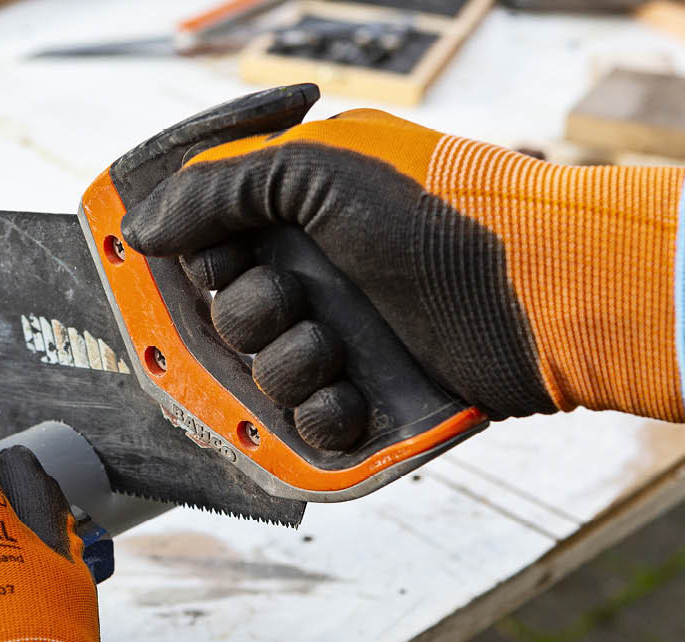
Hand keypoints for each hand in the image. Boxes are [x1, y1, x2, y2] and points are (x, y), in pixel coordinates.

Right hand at [122, 109, 684, 436]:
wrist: (545, 294)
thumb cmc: (440, 214)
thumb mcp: (321, 171)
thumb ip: (219, 188)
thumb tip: (139, 228)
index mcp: (298, 216)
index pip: (207, 249)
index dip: (201, 267)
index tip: (217, 265)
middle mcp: (316, 276)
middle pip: (226, 319)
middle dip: (249, 319)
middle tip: (290, 301)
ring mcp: (345, 338)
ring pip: (263, 378)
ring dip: (290, 368)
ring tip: (339, 350)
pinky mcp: (373, 398)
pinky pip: (311, 428)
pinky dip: (326, 416)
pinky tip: (357, 394)